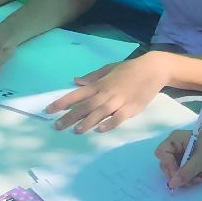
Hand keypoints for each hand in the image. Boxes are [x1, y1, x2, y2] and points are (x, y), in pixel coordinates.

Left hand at [47, 53, 167, 133]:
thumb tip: (75, 81)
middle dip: (70, 116)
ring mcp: (119, 100)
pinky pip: (119, 117)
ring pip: (100, 112)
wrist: (152, 69)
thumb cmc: (128, 69)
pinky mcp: (131, 107)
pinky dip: (110, 123)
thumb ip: (92, 77)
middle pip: (85, 106)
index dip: (62, 102)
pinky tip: (101, 129)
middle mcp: (106, 93)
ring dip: (87, 121)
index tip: (49, 110)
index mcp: (99, 84)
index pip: (76, 94)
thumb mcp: (108, 69)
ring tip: (76, 131)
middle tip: (57, 127)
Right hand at [156, 123, 201, 188]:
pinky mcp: (187, 159)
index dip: (168, 166)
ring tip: (199, 178)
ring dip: (185, 177)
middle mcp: (175, 145)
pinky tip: (201, 176)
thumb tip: (172, 185)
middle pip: (166, 163)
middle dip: (178, 174)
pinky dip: (190, 176)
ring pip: (174, 170)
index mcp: (175, 138)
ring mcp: (180, 152)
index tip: (178, 178)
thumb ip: (186, 172)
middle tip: (191, 181)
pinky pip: (182, 171)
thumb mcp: (201, 160)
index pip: (162, 154)